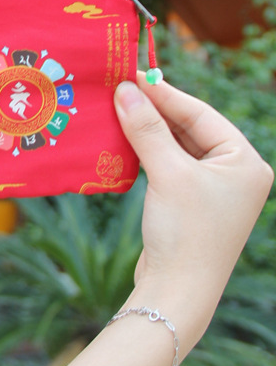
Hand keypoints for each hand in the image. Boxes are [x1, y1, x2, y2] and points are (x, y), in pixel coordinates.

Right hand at [114, 73, 272, 343]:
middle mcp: (235, 173)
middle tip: (121, 90)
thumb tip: (125, 90)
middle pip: (190, 129)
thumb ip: (147, 130)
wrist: (177, 290)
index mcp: (245, 162)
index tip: (133, 76)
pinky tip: (124, 142)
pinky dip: (147, 153)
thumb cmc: (185, 231)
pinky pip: (169, 166)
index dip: (166, 94)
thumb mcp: (168, 174)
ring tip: (119, 111)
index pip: (202, 115)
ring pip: (177, 147)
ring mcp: (213, 190)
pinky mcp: (191, 204)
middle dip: (155, 112)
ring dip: (148, 132)